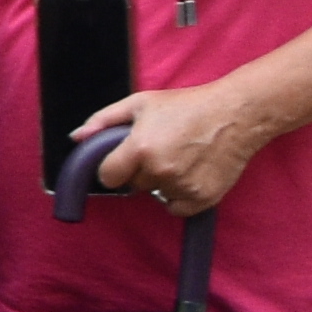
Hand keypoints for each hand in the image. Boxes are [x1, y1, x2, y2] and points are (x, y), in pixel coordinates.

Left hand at [74, 79, 273, 217]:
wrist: (235, 115)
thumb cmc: (186, 105)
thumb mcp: (140, 103)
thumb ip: (104, 121)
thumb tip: (76, 138)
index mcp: (140, 148)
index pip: (107, 177)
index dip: (113, 168)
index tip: (123, 160)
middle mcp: (159, 171)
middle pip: (133, 185)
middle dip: (140, 171)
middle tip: (160, 149)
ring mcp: (182, 187)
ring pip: (156, 195)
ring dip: (162, 182)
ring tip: (180, 157)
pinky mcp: (203, 199)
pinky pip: (177, 208)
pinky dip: (180, 196)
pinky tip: (190, 172)